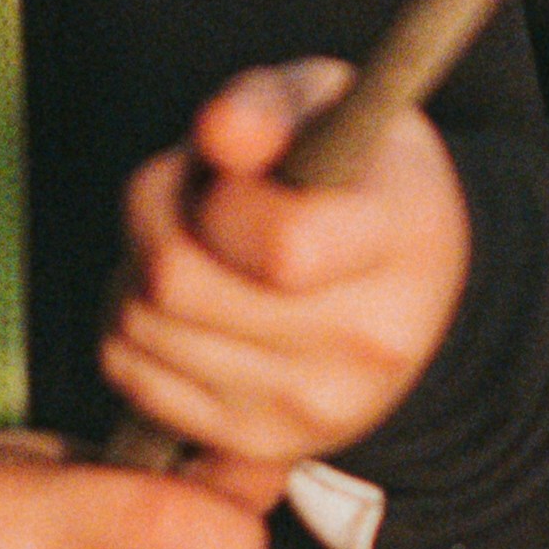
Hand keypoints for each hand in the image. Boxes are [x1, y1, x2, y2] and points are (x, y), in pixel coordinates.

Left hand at [98, 64, 470, 493]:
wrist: (417, 287)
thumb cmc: (356, 174)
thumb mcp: (327, 104)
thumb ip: (268, 106)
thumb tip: (221, 134)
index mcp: (400, 241)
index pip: (280, 245)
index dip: (216, 197)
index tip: (224, 170)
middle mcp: (367, 344)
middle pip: (179, 284)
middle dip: (153, 219)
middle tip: (185, 196)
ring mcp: (314, 409)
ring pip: (142, 328)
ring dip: (134, 271)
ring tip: (187, 244)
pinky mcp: (262, 444)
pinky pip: (132, 376)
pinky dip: (131, 328)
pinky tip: (181, 302)